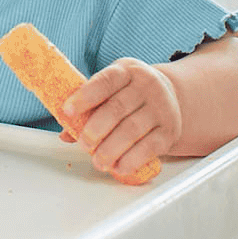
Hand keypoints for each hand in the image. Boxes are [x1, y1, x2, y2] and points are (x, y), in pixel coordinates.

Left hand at [59, 58, 181, 179]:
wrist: (172, 95)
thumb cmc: (132, 93)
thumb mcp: (112, 89)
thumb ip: (89, 107)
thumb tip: (65, 134)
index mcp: (127, 71)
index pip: (105, 81)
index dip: (85, 96)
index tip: (67, 111)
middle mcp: (147, 86)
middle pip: (117, 108)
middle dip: (96, 129)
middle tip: (84, 144)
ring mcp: (161, 108)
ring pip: (132, 130)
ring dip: (111, 149)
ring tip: (98, 161)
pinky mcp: (169, 131)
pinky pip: (149, 147)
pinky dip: (131, 160)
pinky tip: (118, 167)